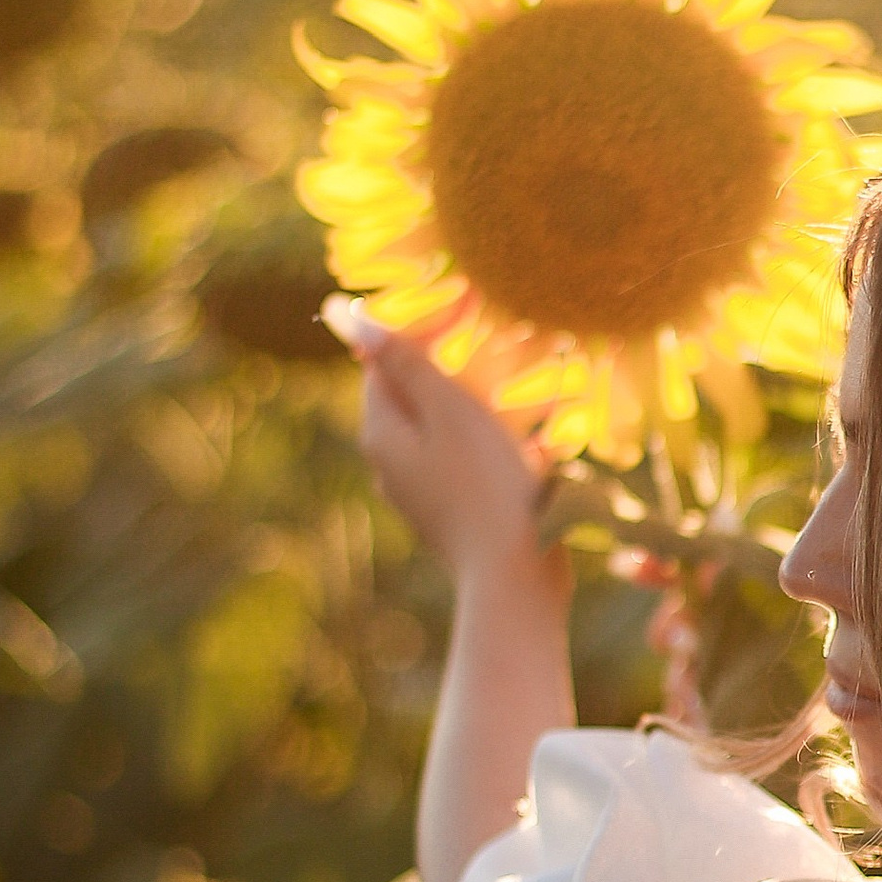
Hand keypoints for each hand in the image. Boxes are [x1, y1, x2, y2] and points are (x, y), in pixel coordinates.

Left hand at [335, 304, 562, 601]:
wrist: (515, 574)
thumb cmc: (486, 482)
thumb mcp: (449, 409)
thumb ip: (406, 362)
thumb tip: (353, 318)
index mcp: (380, 433)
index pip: (381, 362)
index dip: (420, 329)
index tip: (466, 308)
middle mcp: (388, 465)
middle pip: (410, 397)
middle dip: (448, 369)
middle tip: (495, 349)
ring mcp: (418, 495)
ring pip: (438, 431)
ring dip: (473, 408)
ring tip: (518, 397)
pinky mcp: (449, 515)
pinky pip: (461, 464)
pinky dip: (487, 446)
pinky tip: (528, 447)